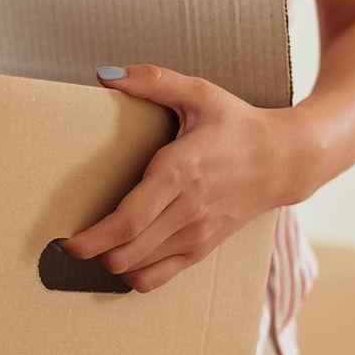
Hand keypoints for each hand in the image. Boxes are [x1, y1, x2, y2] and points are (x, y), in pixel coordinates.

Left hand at [61, 65, 309, 292]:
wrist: (286, 159)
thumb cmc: (238, 125)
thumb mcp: (200, 93)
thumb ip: (153, 80)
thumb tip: (105, 75)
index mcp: (180, 172)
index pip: (130, 219)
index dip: (94, 238)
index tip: (68, 241)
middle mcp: (187, 210)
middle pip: (127, 251)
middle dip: (93, 252)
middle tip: (73, 239)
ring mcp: (196, 235)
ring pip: (139, 269)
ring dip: (110, 262)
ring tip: (96, 245)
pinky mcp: (203, 249)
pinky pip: (158, 279)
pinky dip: (134, 275)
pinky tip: (124, 257)